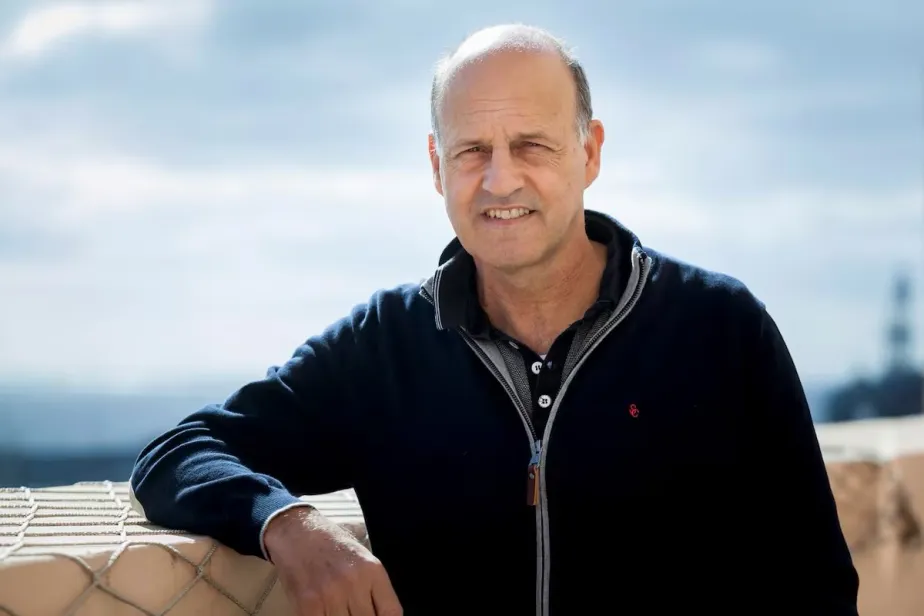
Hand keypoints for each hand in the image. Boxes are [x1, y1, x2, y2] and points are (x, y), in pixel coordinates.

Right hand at [263, 506, 401, 615]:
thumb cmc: (329, 543)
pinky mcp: (308, 604)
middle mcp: (354, 583)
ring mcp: (331, 594)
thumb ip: (372, 585)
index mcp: (372, 570)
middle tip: (353, 612)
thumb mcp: (361, 556)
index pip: (391, 612)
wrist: (295, 531)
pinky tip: (322, 612)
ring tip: (338, 609)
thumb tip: (378, 611)